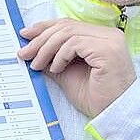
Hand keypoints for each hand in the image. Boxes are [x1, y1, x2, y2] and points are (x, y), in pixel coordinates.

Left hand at [17, 18, 135, 117]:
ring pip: (67, 33)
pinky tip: (56, 69)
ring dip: (46, 49)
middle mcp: (108, 34)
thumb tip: (30, 49)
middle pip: (65, 26)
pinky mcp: (108, 50)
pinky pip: (75, 43)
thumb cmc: (95, 97)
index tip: (25, 35)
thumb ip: (52, 59)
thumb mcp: (66, 74)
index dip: (45, 27)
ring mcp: (110, 40)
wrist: (115, 115)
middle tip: (24, 53)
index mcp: (100, 37)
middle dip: (40, 39)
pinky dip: (60, 55)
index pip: (68, 24)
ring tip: (37, 65)